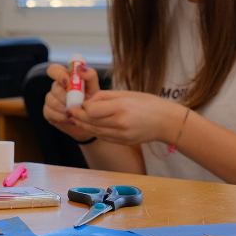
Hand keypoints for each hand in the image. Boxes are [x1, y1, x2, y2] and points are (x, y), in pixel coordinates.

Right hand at [42, 63, 100, 140]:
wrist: (89, 122)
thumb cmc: (91, 102)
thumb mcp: (94, 89)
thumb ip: (90, 76)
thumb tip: (80, 68)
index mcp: (66, 78)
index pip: (54, 70)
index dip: (58, 75)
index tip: (67, 82)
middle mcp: (56, 87)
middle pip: (55, 88)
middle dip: (68, 98)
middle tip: (79, 105)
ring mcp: (50, 99)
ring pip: (53, 101)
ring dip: (66, 108)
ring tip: (76, 112)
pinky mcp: (47, 112)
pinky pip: (50, 112)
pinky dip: (61, 117)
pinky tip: (69, 118)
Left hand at [67, 90, 184, 145]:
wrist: (166, 122)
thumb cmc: (148, 104)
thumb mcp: (127, 94)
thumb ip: (105, 96)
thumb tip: (88, 100)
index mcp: (121, 107)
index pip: (92, 109)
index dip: (83, 106)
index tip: (81, 101)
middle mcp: (120, 123)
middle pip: (90, 121)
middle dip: (77, 116)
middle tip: (69, 111)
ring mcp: (121, 135)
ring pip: (94, 131)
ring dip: (82, 124)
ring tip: (74, 118)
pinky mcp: (121, 142)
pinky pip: (102, 136)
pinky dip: (94, 130)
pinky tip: (89, 125)